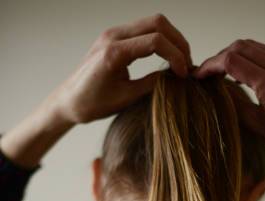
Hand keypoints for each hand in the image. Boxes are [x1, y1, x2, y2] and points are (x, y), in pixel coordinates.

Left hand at [56, 13, 192, 123]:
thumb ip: (151, 85)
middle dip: (178, 42)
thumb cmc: (92, 104)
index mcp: (114, 52)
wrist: (69, 101)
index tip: (183, 74)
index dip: (176, 56)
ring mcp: (113, 33)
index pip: (155, 41)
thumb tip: (174, 77)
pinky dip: (160, 40)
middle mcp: (113, 36)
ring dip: (171, 39)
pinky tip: (166, 58)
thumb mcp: (126, 98)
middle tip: (187, 64)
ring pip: (153, 23)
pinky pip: (143, 30)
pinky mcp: (115, 37)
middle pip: (158, 23)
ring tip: (180, 62)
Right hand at [194, 39, 264, 191]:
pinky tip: (249, 74)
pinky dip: (255, 58)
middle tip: (210, 73)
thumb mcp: (255, 124)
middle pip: (241, 46)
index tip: (200, 75)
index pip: (232, 60)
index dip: (211, 65)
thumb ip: (233, 101)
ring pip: (255, 46)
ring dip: (238, 56)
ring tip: (226, 73)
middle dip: (221, 57)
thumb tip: (213, 85)